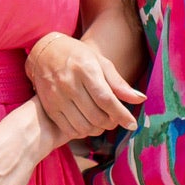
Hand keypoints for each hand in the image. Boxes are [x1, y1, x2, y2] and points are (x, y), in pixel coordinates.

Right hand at [25, 32, 143, 141]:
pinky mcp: (49, 106)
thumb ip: (118, 83)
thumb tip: (140, 99)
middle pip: (96, 115)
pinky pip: (69, 129)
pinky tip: (88, 124)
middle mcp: (69, 83)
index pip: (106, 99)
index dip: (121, 115)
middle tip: (115, 118)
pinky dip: (83, 132)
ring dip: (98, 129)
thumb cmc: (78, 56)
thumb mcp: (100, 62)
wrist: (45, 52)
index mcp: (85, 69)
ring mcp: (57, 96)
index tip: (132, 124)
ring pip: (84, 125)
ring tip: (102, 121)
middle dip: (111, 122)